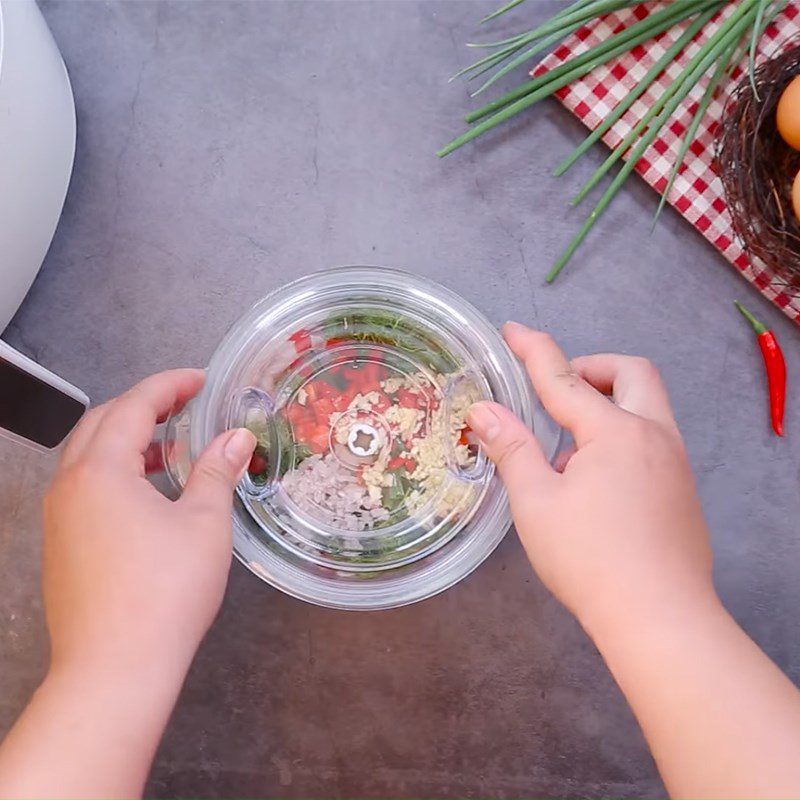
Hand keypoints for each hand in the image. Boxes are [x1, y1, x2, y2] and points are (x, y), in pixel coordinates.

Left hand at [43, 369, 255, 680]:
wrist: (115, 669)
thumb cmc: (165, 591)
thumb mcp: (203, 523)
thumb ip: (217, 470)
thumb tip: (237, 437)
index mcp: (100, 471)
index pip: (133, 406)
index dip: (170, 385)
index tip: (201, 379)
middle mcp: (68, 486)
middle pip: (100, 422)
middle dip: (144, 405)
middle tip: (186, 404)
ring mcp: (58, 518)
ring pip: (87, 456)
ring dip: (127, 439)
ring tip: (171, 446)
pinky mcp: (60, 546)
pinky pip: (84, 487)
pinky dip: (115, 472)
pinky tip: (148, 493)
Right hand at [467, 323, 712, 632]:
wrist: (659, 618)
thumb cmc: (589, 558)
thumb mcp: (536, 502)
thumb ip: (511, 448)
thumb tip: (483, 411)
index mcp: (615, 432)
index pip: (564, 378)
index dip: (533, 350)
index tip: (511, 328)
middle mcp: (653, 435)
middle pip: (631, 373)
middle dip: (592, 368)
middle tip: (558, 391)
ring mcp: (674, 462)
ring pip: (648, 405)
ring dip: (608, 402)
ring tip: (568, 445)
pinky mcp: (681, 490)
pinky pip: (653, 438)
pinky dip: (622, 434)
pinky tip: (595, 481)